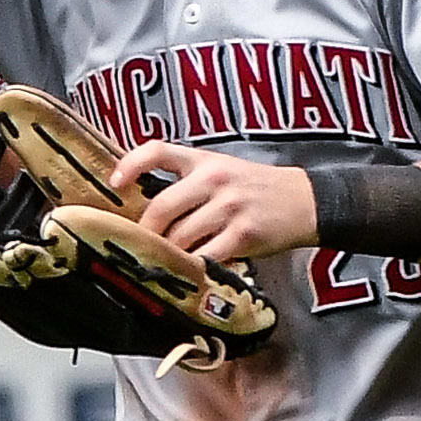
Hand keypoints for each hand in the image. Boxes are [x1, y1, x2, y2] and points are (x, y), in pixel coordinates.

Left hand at [113, 142, 316, 260]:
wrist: (305, 200)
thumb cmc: (256, 188)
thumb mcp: (222, 169)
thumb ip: (187, 181)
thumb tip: (144, 206)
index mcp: (203, 160)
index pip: (158, 150)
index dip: (131, 164)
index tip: (115, 183)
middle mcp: (214, 179)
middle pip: (162, 207)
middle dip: (146, 232)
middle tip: (141, 245)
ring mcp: (229, 207)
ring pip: (180, 236)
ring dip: (168, 253)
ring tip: (166, 260)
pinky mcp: (242, 235)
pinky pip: (205, 256)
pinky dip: (192, 267)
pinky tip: (190, 270)